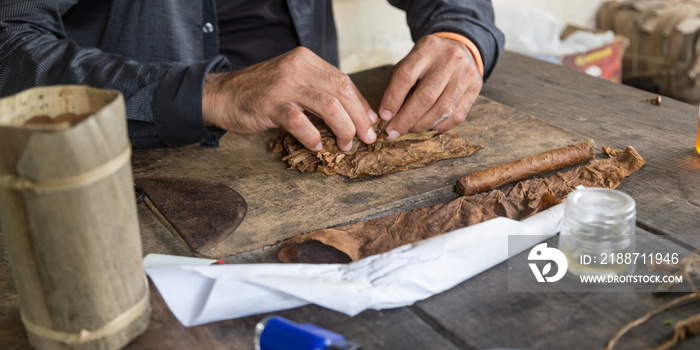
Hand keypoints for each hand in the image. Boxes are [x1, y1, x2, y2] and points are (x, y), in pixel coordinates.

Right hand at [202, 47, 377, 151]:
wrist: (222, 95)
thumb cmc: (261, 92)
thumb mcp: (293, 82)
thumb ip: (319, 92)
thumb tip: (355, 113)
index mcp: (306, 60)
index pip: (344, 81)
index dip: (361, 104)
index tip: (371, 122)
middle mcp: (297, 67)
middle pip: (342, 92)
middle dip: (359, 118)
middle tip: (367, 138)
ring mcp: (283, 85)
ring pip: (328, 106)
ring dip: (343, 129)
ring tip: (346, 144)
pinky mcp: (270, 104)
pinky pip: (300, 122)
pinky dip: (313, 136)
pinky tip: (318, 146)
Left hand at [379, 35, 482, 139]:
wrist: (459, 47)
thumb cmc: (428, 60)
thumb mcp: (411, 61)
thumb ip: (399, 84)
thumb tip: (389, 115)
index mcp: (428, 48)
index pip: (406, 76)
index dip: (393, 99)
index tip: (384, 116)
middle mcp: (450, 59)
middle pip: (426, 96)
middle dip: (406, 119)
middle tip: (393, 132)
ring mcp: (466, 74)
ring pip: (443, 109)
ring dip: (423, 125)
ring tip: (410, 129)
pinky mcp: (475, 88)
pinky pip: (457, 116)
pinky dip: (440, 126)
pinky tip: (429, 126)